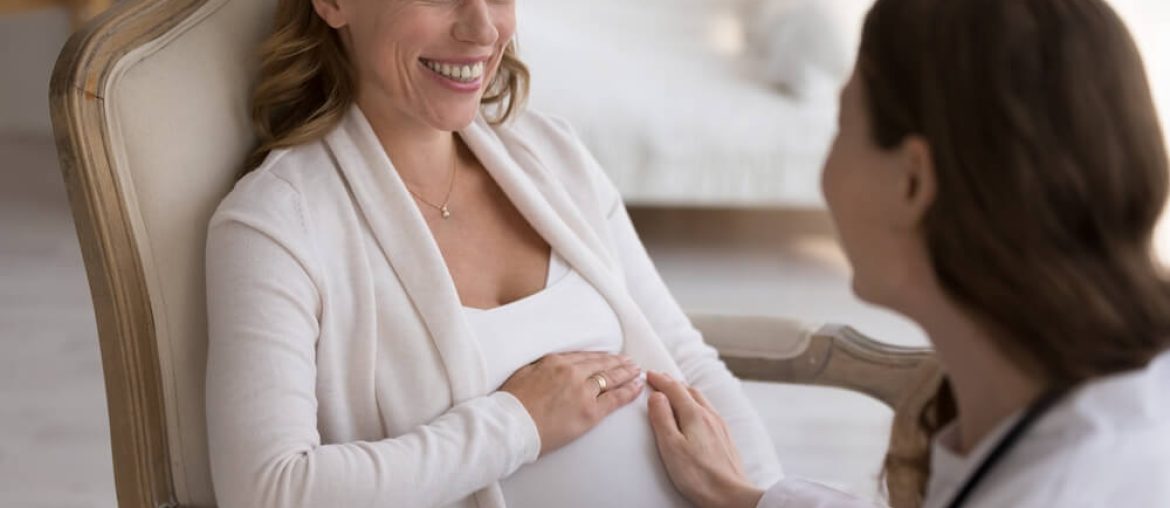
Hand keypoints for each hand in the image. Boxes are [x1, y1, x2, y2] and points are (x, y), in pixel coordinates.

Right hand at [501, 352, 643, 455]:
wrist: (510, 425)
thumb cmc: (511, 403)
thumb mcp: (524, 372)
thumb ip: (542, 366)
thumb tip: (550, 364)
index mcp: (556, 362)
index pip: (585, 357)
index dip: (600, 357)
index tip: (609, 356)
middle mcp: (572, 373)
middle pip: (602, 364)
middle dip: (618, 362)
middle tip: (629, 362)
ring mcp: (583, 392)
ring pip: (612, 378)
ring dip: (627, 374)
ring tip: (636, 372)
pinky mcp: (589, 412)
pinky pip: (615, 398)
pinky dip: (629, 391)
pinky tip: (637, 387)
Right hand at [646, 371, 763, 507]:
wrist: (731, 496)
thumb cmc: (699, 476)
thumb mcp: (671, 446)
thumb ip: (662, 418)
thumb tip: (657, 396)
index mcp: (695, 415)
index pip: (674, 389)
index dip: (660, 380)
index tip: (649, 374)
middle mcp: (710, 416)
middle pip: (690, 391)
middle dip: (673, 383)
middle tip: (660, 380)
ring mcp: (720, 426)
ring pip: (701, 400)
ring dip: (686, 392)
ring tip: (675, 392)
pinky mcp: (725, 438)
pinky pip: (709, 411)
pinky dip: (696, 404)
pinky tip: (696, 414)